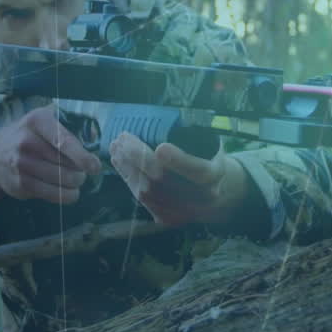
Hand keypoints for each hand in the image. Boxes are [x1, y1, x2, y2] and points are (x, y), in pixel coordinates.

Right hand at [0, 105, 102, 213]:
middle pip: (66, 165)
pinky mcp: (20, 184)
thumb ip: (66, 133)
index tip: (95, 167)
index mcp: (38, 121)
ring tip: (75, 180)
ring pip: (61, 181)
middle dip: (80, 172)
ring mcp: (21, 164)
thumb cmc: (27, 135)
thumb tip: (91, 156)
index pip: (64, 141)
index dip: (82, 157)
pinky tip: (69, 191)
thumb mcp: (43, 123)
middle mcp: (27, 142)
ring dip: (75, 184)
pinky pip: (52, 194)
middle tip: (82, 172)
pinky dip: (66, 195)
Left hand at [108, 131, 254, 227]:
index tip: (160, 147)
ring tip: (116, 148)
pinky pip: (143, 201)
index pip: (199, 172)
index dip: (179, 161)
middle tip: (123, 138)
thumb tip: (167, 112)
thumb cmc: (208, 157)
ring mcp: (184, 211)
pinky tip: (120, 163)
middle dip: (139, 158)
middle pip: (165, 181)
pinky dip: (128, 180)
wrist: (214, 191)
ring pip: (149, 193)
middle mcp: (202, 197)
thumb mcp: (209, 142)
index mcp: (215, 175)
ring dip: (127, 168)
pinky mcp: (168, 218)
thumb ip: (194, 132)